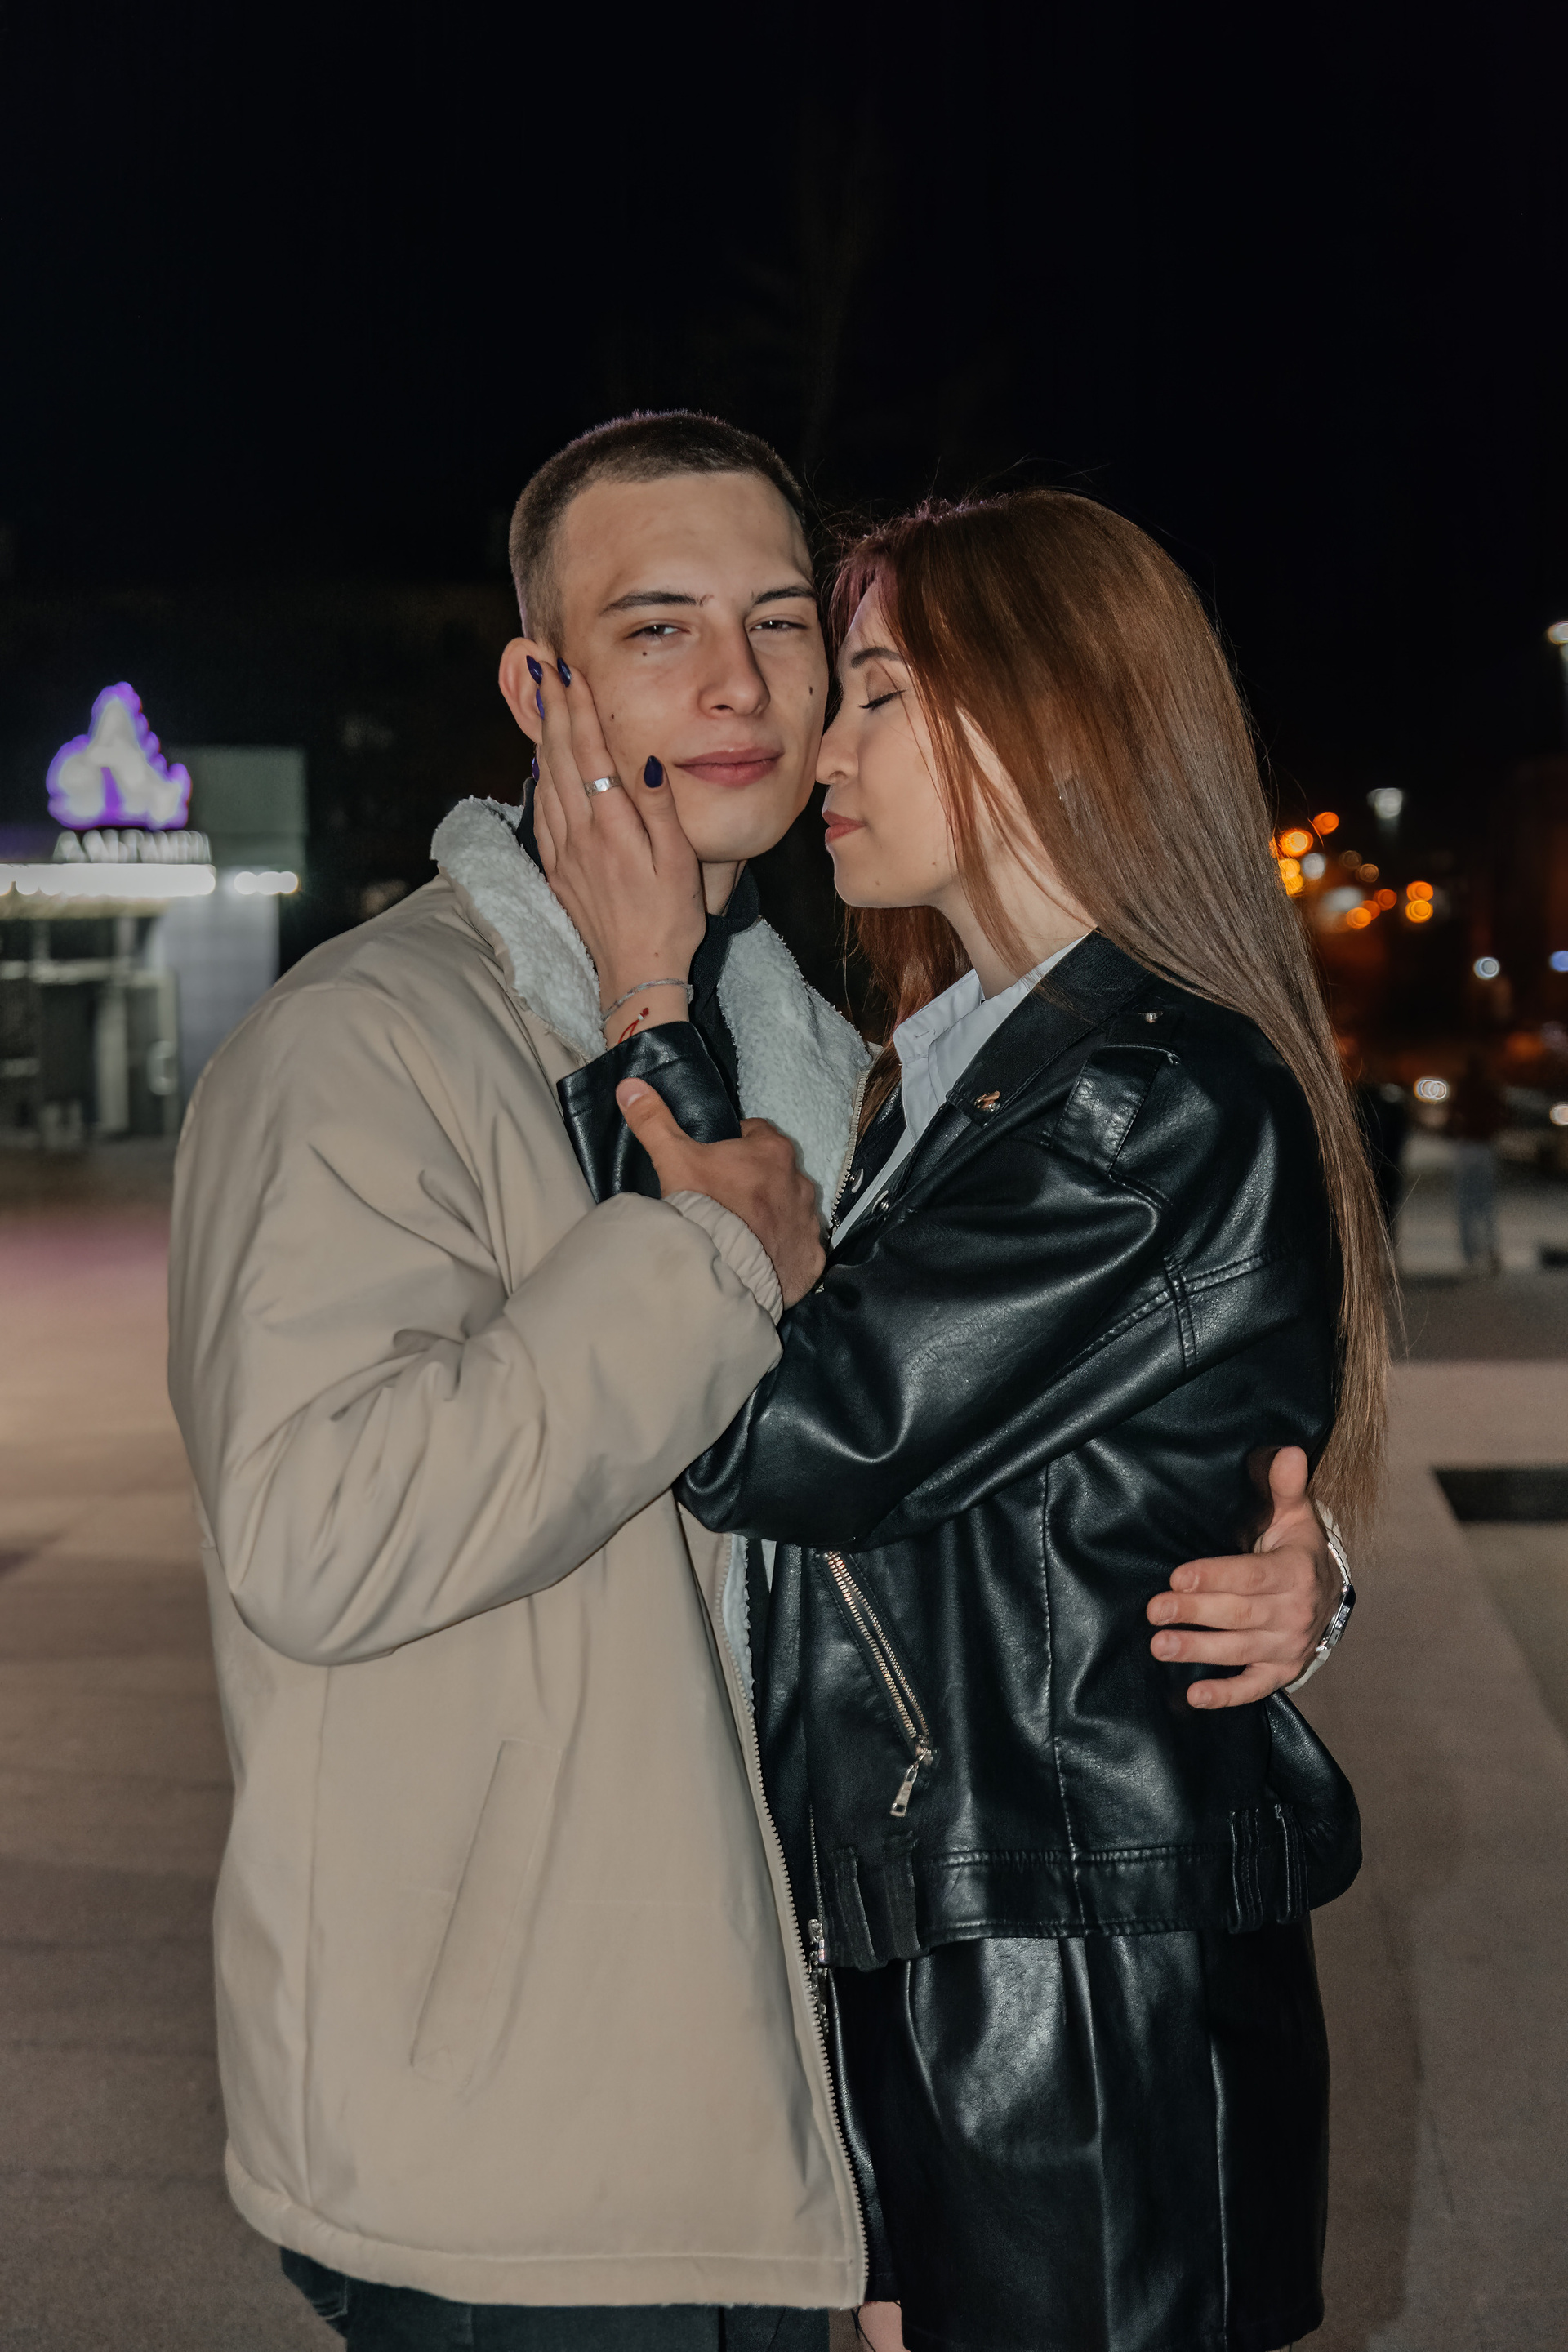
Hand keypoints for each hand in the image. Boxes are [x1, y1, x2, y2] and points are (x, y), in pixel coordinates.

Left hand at [529, 655, 704, 1035]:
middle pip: (558, 757)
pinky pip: (542, 811)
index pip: (588, 752)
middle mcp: (579, 834)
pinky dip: (539, 776)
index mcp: (611, 826)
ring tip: (537, 698)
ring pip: (545, 779)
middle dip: (551, 706)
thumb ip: (658, 809)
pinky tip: (540, 762)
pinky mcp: (559, 869)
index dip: (577, 708)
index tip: (568, 670)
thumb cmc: (669, 919)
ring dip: (541, 734)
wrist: (636, 974)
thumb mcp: (679, 863)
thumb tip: (643, 760)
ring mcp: (564, 852)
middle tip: (541, 665)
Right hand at [616, 1080, 825, 1307]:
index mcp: (773, 1150)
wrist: (723, 1274)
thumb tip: (630, 1086)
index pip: (757, 1132)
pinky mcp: (811, 1256)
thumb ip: (654, 1121)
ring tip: (741, 1231)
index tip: (716, 1163)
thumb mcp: (674, 1160)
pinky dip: (784, 1249)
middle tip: (724, 1199)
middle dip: (755, 1180)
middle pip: (776, 1170)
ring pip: (790, 1207)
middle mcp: (800, 1181)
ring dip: (772, 1213)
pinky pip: (800, 1246)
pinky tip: (760, 1257)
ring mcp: (808, 1221)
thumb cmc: (703, 1209)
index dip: (735, 1145)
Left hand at [1146, 1446, 1339, 1708]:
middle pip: (1240, 1615)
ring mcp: (1289, 1646)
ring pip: (1241, 1651)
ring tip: (1160, 1646)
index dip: (1215, 1578)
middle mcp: (1295, 1612)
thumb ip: (1284, 1485)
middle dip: (1196, 1614)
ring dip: (1199, 1651)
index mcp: (1295, 1571)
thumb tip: (1287, 1451)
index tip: (1178, 1578)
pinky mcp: (1282, 1670)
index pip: (1251, 1577)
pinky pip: (1255, 1687)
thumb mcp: (1293, 1514)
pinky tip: (1193, 1696)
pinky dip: (1226, 1695)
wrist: (1328, 1593)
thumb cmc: (1295, 1548)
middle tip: (1154, 1611)